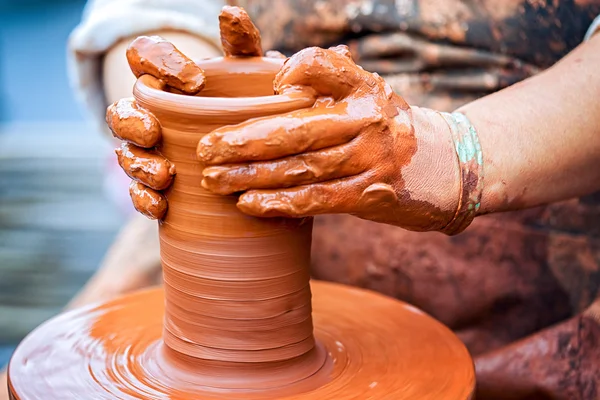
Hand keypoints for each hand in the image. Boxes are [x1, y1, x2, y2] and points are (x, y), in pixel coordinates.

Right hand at [105, 6, 275, 218]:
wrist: (244, 151)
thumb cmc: (243, 105)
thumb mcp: (247, 75)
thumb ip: (239, 47)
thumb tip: (230, 13)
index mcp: (166, 79)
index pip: (145, 56)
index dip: (161, 63)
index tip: (196, 80)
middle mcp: (149, 112)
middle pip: (120, 111)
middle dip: (130, 122)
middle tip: (153, 132)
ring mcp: (147, 150)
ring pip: (124, 153)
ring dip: (138, 164)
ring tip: (164, 175)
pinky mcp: (153, 182)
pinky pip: (137, 191)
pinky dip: (145, 199)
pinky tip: (161, 206)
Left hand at [197, 45, 460, 231]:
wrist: (449, 167)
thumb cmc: (391, 127)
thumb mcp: (369, 93)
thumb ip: (329, 79)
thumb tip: (281, 76)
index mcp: (364, 89)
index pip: (322, 69)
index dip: (293, 73)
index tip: (260, 86)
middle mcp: (368, 121)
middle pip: (296, 131)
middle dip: (244, 142)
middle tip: (205, 150)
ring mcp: (372, 161)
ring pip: (300, 169)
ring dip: (251, 176)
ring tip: (213, 180)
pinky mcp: (371, 197)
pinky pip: (316, 200)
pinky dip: (279, 203)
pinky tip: (248, 203)